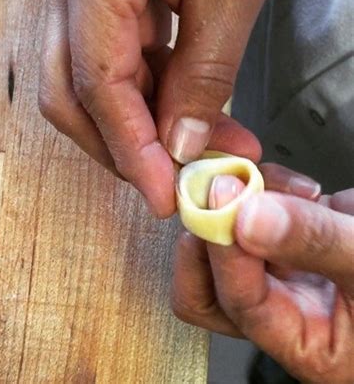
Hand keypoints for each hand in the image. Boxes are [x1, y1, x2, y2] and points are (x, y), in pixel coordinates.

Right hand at [38, 0, 307, 216]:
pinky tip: (188, 108)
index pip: (97, 86)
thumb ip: (203, 76)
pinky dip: (148, 93)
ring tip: (201, 148)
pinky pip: (113, 58)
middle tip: (166, 181)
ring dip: (140, 124)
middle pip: (69, 93)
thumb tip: (180, 146)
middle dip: (117, 146)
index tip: (163, 195)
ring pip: (89, 81)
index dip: (130, 150)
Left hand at [172, 164, 353, 382]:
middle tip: (218, 195)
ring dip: (234, 205)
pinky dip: (263, 189)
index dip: (226, 252)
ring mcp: (286, 268)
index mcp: (306, 341)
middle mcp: (285, 308)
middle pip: (208, 287)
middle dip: (205, 237)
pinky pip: (253, 212)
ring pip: (224, 243)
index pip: (239, 303)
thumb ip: (318, 245)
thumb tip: (249, 219)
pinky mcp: (295, 234)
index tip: (226, 199)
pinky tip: (298, 184)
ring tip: (268, 184)